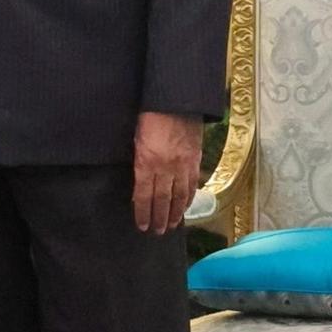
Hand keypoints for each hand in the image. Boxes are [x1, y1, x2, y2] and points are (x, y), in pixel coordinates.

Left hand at [132, 111, 202, 234]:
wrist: (177, 100)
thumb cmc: (150, 115)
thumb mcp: (136, 137)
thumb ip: (138, 160)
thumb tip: (139, 181)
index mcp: (147, 161)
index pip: (144, 195)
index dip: (143, 212)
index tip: (142, 226)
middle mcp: (166, 167)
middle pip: (162, 199)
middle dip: (159, 218)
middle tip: (157, 232)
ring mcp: (183, 165)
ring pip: (179, 196)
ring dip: (174, 213)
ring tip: (171, 226)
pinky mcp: (195, 160)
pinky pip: (192, 184)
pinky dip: (188, 198)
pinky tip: (184, 207)